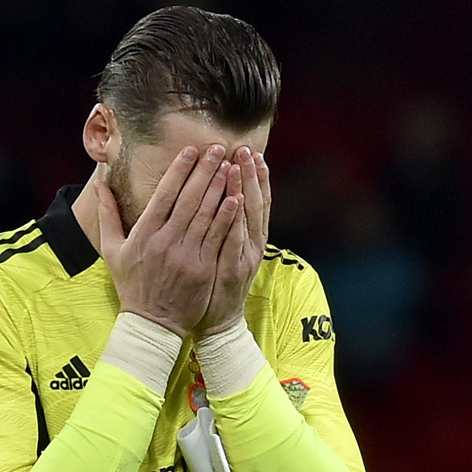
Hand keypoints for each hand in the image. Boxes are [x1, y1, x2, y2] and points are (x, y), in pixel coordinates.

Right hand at [97, 144, 242, 336]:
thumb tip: (99, 184)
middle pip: (188, 199)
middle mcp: (165, 242)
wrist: (152, 324)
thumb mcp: (112, 250)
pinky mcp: (204, 269)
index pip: (164, 195)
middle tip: (216, 148)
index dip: (179, 170)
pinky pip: (218, 237)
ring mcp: (186, 256)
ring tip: (229, 165)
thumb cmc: (132, 285)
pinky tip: (236, 197)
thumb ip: (108, 215)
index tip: (191, 150)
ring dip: (219, 188)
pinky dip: (228, 216)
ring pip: (206, 215)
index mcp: (144, 235)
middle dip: (204, 171)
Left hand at [194, 146, 270, 337]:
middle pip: (255, 203)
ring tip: (239, 164)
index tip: (250, 153)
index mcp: (249, 239)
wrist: (218, 322)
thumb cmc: (216, 285)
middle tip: (246, 148)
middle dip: (251, 174)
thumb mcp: (224, 253)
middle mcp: (252, 245)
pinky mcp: (232, 271)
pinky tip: (235, 201)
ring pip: (247, 218)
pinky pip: (234, 241)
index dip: (255, 177)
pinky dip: (236, 220)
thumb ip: (225, 226)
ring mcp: (244, 258)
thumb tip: (223, 197)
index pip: (256, 201)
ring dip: (245, 189)